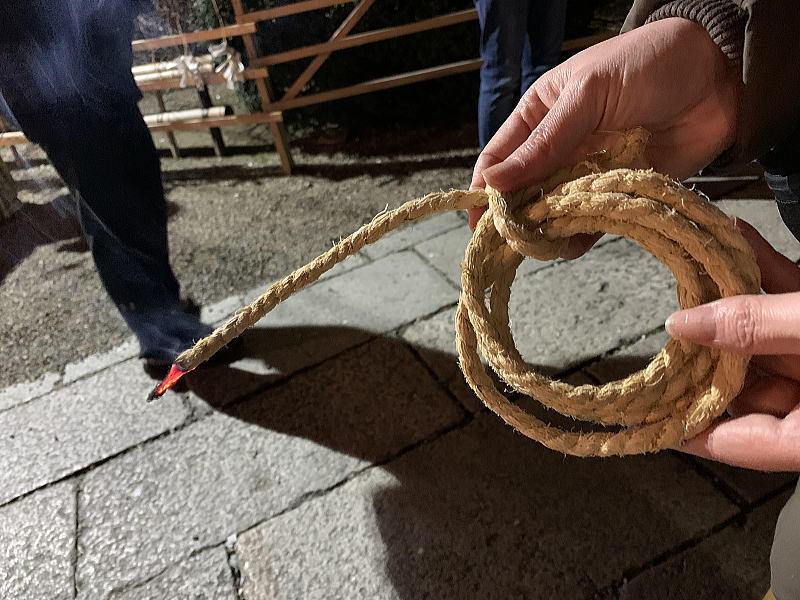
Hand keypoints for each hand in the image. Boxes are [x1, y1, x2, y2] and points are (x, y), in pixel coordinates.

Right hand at [469, 17, 739, 231]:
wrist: (721, 76)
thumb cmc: (648, 65)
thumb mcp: (587, 95)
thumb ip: (544, 142)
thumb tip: (492, 180)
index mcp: (539, 116)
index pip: (498, 159)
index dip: (483, 192)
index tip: (477, 224)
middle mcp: (558, 148)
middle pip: (522, 192)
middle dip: (514, 219)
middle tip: (510, 244)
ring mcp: (587, 172)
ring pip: (554, 211)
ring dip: (547, 230)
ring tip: (544, 246)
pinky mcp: (618, 192)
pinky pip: (591, 221)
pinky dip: (581, 236)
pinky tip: (573, 245)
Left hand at [666, 220, 799, 470]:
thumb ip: (759, 326)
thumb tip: (683, 324)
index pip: (734, 443)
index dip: (684, 428)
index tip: (640, 412)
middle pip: (749, 383)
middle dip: (709, 342)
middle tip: (669, 315)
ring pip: (771, 338)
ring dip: (736, 297)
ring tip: (697, 262)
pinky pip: (797, 306)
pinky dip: (771, 276)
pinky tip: (738, 240)